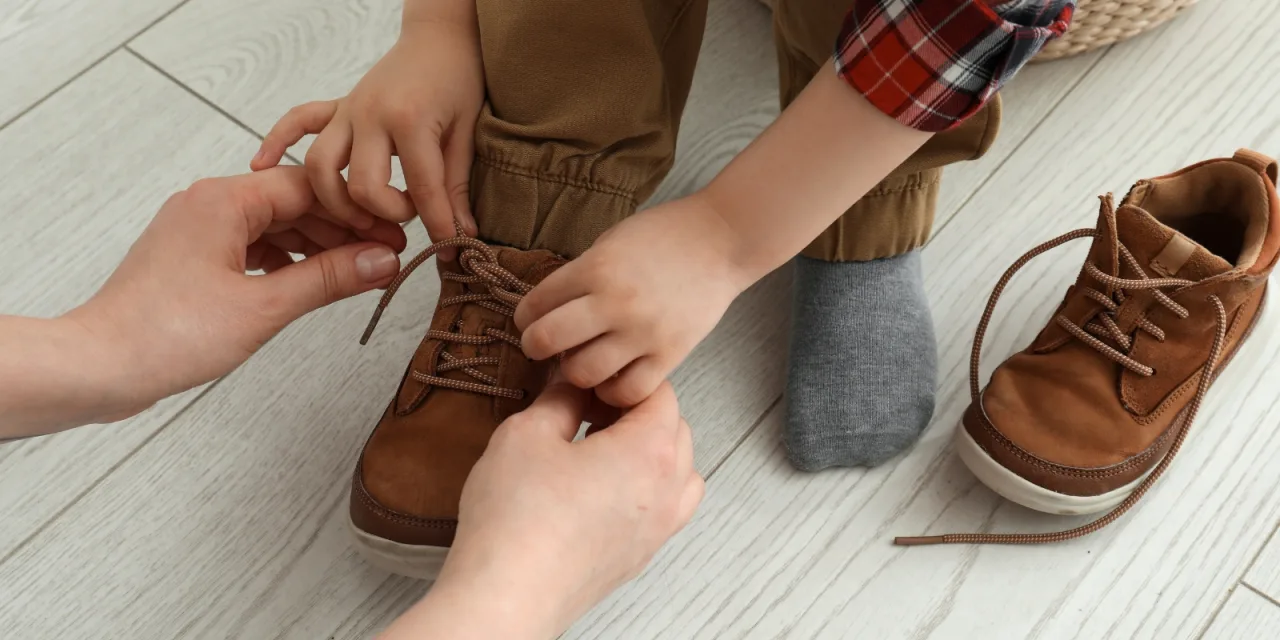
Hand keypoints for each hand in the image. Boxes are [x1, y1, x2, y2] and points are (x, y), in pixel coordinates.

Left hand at [66, 167, 406, 418]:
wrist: (100, 364)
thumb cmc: (164, 334)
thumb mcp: (264, 307)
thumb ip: (328, 279)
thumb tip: (380, 262)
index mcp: (224, 200)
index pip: (311, 186)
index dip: (358, 212)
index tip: (393, 237)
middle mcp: (208, 203)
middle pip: (294, 202)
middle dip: (341, 230)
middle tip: (385, 258)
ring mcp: (198, 228)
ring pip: (274, 224)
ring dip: (316, 247)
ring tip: (356, 273)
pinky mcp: (192, 255)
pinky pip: (252, 244)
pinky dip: (285, 260)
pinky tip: (309, 282)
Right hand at [251, 13, 483, 259]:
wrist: (440, 37)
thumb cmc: (458, 80)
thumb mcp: (466, 134)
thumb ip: (456, 186)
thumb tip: (461, 236)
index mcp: (409, 121)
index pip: (420, 189)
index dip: (438, 226)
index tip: (448, 248)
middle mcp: (369, 116)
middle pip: (359, 186)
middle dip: (384, 214)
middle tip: (407, 218)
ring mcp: (348, 111)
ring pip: (319, 165)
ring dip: (336, 200)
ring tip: (360, 217)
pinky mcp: (337, 106)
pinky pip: (297, 121)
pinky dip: (276, 141)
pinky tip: (263, 165)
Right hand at [380, 379, 702, 639]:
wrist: (507, 594)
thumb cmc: (517, 522)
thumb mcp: (528, 433)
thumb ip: (560, 398)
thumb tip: (572, 383)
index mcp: (650, 451)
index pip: (659, 391)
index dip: (620, 378)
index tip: (587, 379)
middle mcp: (667, 491)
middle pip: (674, 428)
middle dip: (635, 410)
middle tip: (586, 407)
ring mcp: (657, 529)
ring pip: (678, 472)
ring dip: (648, 450)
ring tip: (597, 448)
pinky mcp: (638, 556)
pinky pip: (663, 509)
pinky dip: (645, 488)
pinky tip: (599, 488)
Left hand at [514, 195, 750, 406]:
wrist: (722, 240)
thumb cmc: (664, 235)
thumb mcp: (610, 242)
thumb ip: (580, 276)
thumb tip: (550, 311)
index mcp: (594, 268)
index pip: (534, 304)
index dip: (524, 317)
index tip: (530, 321)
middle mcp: (614, 302)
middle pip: (546, 342)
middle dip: (536, 347)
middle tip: (546, 346)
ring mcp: (643, 332)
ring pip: (583, 374)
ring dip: (575, 371)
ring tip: (584, 361)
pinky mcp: (670, 355)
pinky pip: (628, 391)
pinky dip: (614, 391)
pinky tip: (614, 377)